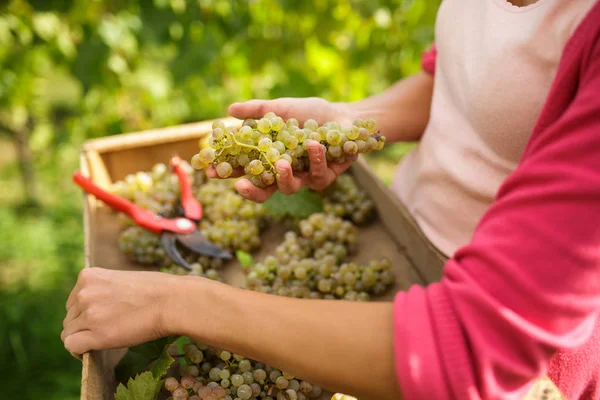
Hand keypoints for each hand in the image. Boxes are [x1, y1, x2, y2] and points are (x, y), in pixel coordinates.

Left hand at [61, 268, 178, 355]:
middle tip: (108, 328)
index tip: (102, 318)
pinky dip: (79, 351)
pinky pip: (72, 346)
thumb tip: (97, 307)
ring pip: (69, 333)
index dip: (85, 312)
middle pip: (70, 318)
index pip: (73, 301)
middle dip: (84, 325)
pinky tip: (92, 351)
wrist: (172, 301)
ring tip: (106, 338)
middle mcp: (84, 293)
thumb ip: (104, 290)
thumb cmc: (157, 290)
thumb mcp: (122, 279)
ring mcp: (88, 313)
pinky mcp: (96, 334)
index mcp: (88, 276)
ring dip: (84, 337)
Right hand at [206, 97, 357, 201]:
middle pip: (264, 191)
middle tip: (240, 185)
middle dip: (251, 191)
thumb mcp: (281, 109)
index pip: (245, 170)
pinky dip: (315, 159)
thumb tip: (229, 110)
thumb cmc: (311, 114)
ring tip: (281, 162)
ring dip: (284, 176)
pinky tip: (312, 144)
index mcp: (270, 159)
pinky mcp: (327, 177)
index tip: (212, 171)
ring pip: (290, 188)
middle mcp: (286, 173)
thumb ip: (257, 111)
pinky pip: (319, 176)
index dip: (228, 173)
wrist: (344, 116)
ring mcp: (305, 177)